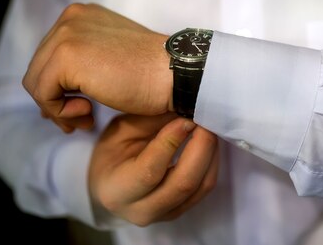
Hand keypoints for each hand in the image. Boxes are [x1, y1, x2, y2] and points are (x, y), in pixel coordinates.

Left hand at [22, 3, 172, 132]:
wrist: (175, 73)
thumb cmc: (151, 73)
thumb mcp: (111, 58)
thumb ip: (82, 64)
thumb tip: (48, 96)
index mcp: (81, 15)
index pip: (49, 55)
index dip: (59, 86)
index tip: (81, 106)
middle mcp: (69, 18)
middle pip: (38, 68)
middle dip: (56, 100)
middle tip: (83, 119)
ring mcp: (66, 35)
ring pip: (36, 82)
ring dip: (58, 109)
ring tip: (85, 119)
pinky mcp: (65, 57)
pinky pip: (42, 94)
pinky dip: (60, 112)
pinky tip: (88, 114)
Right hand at [89, 113, 218, 225]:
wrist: (110, 183)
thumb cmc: (112, 153)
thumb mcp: (120, 131)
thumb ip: (150, 121)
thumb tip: (184, 109)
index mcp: (117, 191)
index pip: (150, 170)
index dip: (171, 142)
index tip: (184, 119)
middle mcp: (142, 211)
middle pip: (183, 182)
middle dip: (201, 146)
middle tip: (204, 119)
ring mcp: (166, 214)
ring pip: (201, 185)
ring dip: (210, 152)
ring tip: (208, 126)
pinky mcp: (183, 210)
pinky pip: (206, 186)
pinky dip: (212, 161)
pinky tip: (207, 142)